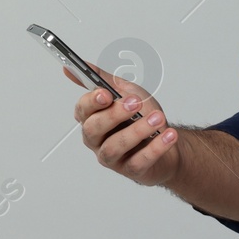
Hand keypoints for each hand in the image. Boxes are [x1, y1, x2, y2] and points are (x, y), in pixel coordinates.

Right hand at [72, 66, 180, 186]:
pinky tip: (168, 135)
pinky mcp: (131, 170)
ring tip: (157, 118)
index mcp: (92, 118)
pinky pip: (139, 161)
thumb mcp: (124, 92)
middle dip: (114, 114)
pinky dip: (155, 148)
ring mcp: (112, 157)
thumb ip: (101, 80)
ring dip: (137, 131)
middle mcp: (97, 139)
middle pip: (94, 129)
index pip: (82, 110)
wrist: (167, 139)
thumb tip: (71, 69)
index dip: (92, 102)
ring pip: (115, 147)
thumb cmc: (141, 116)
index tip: (106, 94)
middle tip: (135, 103)